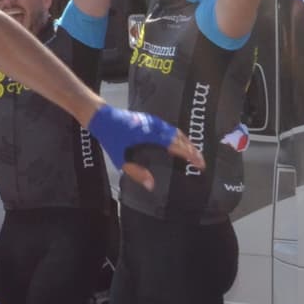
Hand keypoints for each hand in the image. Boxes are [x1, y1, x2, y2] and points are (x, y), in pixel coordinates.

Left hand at [88, 105, 203, 187]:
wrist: (102, 117)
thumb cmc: (112, 139)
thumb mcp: (121, 159)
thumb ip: (137, 172)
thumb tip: (151, 185)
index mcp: (151, 135)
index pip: (177, 146)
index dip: (190, 155)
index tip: (200, 165)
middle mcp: (156, 126)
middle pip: (180, 138)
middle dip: (193, 150)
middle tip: (201, 163)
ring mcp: (155, 121)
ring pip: (176, 132)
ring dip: (187, 143)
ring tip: (194, 154)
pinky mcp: (152, 120)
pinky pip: (170, 129)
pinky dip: (179, 137)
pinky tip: (180, 144)